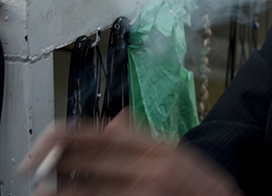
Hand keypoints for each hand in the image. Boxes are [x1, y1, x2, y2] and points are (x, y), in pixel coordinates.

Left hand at [19, 110, 243, 195]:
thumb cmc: (201, 187)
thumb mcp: (176, 155)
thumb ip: (143, 140)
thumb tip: (114, 121)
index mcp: (160, 147)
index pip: (106, 133)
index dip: (69, 136)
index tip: (45, 143)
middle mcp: (155, 167)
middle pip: (92, 160)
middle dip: (56, 165)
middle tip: (32, 169)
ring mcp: (150, 193)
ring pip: (90, 191)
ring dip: (61, 192)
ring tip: (41, 192)